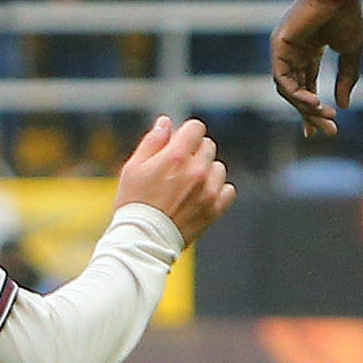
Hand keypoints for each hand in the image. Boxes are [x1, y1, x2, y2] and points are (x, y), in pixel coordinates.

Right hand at [113, 114, 233, 241]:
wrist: (142, 240)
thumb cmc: (134, 202)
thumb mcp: (133, 167)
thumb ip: (152, 141)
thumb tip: (166, 123)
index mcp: (176, 156)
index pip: (196, 128)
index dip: (186, 133)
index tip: (178, 144)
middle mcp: (196, 171)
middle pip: (207, 146)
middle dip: (194, 152)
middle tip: (177, 168)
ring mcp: (208, 191)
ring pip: (218, 168)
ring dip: (207, 171)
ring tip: (188, 185)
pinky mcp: (215, 209)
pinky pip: (228, 190)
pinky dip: (217, 190)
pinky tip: (201, 196)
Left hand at [271, 0, 362, 135]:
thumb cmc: (347, 16)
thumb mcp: (351, 53)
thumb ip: (346, 79)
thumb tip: (343, 106)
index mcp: (309, 52)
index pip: (306, 87)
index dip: (313, 110)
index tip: (325, 129)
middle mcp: (293, 53)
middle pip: (297, 92)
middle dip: (311, 114)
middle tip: (328, 130)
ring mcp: (283, 49)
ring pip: (288, 89)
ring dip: (305, 106)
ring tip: (324, 114)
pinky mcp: (279, 45)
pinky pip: (283, 78)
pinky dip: (297, 93)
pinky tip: (314, 102)